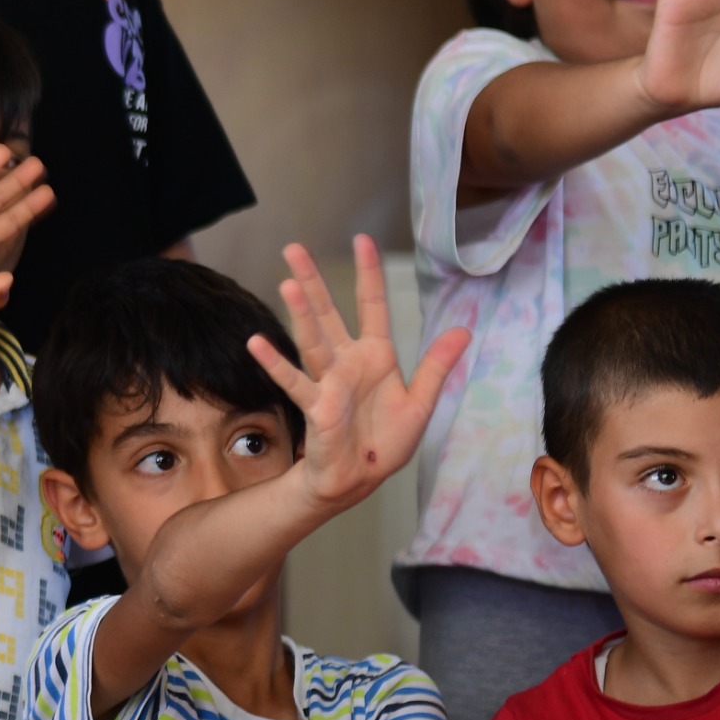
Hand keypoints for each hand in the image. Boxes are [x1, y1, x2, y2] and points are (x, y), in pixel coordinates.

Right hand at [246, 236, 467, 514]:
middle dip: (313, 281)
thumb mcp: (420, 403)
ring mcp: (329, 381)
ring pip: (312, 339)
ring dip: (301, 313)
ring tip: (287, 283)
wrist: (359, 478)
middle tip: (294, 248)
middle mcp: (347, 362)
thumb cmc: (384, 442)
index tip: (362, 240)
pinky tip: (256, 343)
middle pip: (329, 313)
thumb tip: (463, 329)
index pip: (372, 306)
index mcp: (375, 356)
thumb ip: (437, 366)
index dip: (368, 274)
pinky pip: (295, 381)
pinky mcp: (316, 405)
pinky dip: (276, 363)